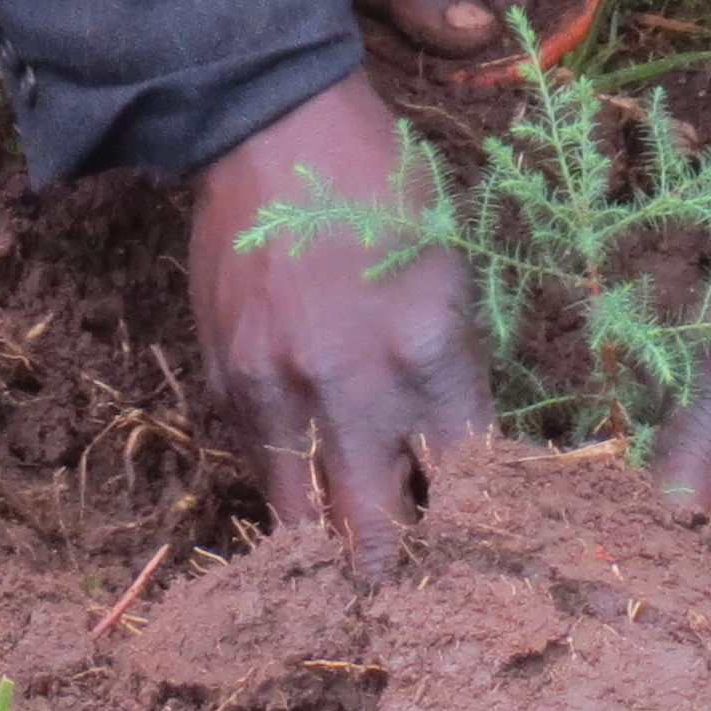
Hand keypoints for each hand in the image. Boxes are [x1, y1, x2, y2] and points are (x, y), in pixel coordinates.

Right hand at [187, 74, 485, 577]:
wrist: (271, 126)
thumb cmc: (379, 184)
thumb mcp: (445, 267)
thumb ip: (447, 365)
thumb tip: (457, 453)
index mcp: (427, 348)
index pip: (464, 480)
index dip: (475, 523)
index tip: (482, 547)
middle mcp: (351, 384)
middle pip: (379, 525)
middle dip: (398, 565)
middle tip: (412, 584)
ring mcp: (278, 388)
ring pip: (305, 518)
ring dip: (331, 542)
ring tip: (352, 564)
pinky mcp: (227, 382)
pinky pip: (258, 467)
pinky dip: (286, 486)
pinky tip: (306, 491)